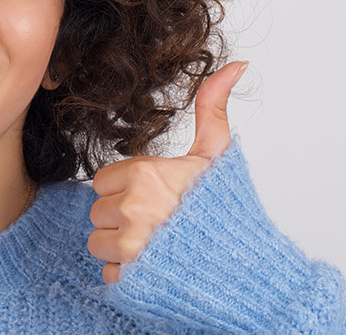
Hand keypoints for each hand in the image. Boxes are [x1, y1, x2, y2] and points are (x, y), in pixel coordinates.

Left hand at [87, 60, 247, 284]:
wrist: (247, 268)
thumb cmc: (229, 213)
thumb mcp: (218, 156)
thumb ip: (212, 108)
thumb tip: (235, 65)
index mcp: (147, 174)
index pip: (104, 181)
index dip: (127, 190)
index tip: (155, 198)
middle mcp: (134, 208)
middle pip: (99, 213)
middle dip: (123, 220)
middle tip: (160, 225)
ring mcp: (131, 246)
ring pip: (99, 244)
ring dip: (121, 249)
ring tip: (157, 247)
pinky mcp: (130, 279)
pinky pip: (108, 274)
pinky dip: (127, 276)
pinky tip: (155, 269)